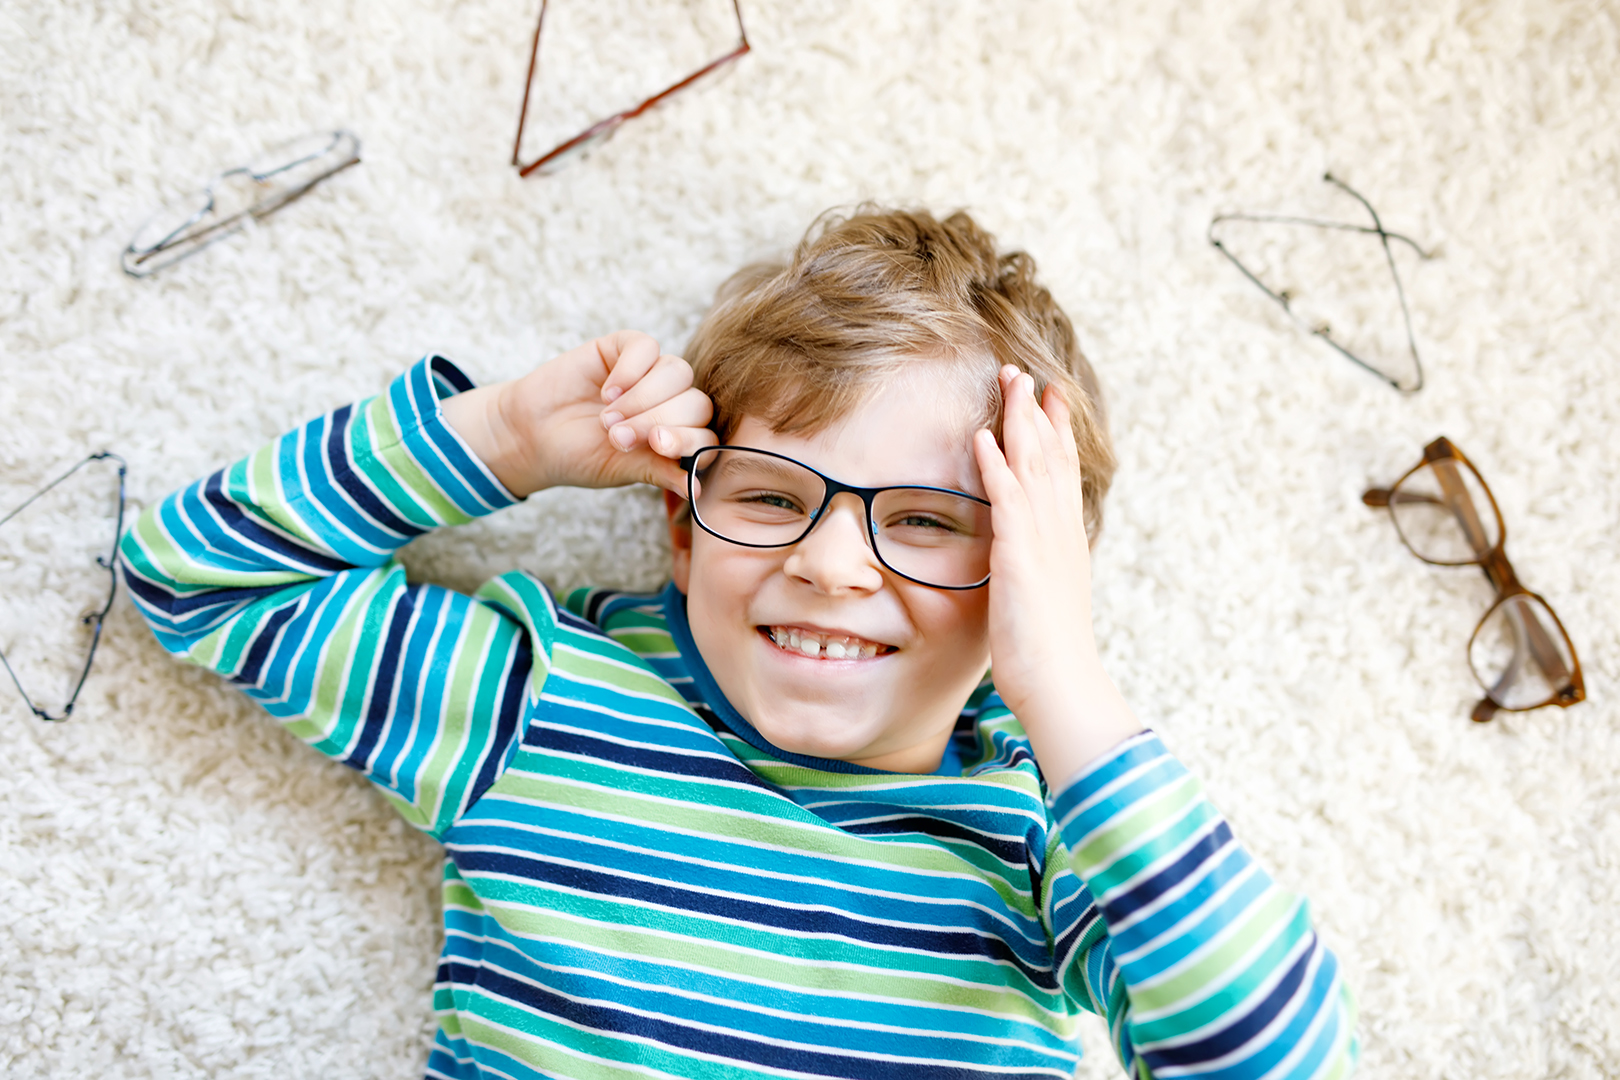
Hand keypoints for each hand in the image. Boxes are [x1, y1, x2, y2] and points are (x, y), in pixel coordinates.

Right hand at [441, 330, 717, 497]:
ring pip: (677, 372)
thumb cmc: (580, 455)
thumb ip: (659, 472)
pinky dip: (630, 370)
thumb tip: (697, 489)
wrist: (533, 434)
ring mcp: (651, 372)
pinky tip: (606, 391)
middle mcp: (671, 401)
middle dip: (657, 421)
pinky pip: (647, 347)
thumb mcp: (622, 470)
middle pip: (695, 402)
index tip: (656, 447)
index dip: (687, 440)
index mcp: (677, 435)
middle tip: (616, 438)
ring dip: (644, 398)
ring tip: (608, 419)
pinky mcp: (626, 348)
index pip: (705, 435)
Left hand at [973, 367, 1140, 784]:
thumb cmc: (1047, 654)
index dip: (1057, 430)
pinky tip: (984, 438)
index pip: (1062, 471)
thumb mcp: (1042, 598)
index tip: (1051, 394)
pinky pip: (1008, 501)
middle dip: (1037, 411)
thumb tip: (1020, 558)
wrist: (1061, 685)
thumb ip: (1032, 569)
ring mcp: (1043, 541)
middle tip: (1025, 371)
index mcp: (1064, 539)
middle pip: (1050, 456)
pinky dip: (996, 467)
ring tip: (1008, 383)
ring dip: (1019, 422)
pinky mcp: (1021, 558)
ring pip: (1033, 466)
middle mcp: (1059, 532)